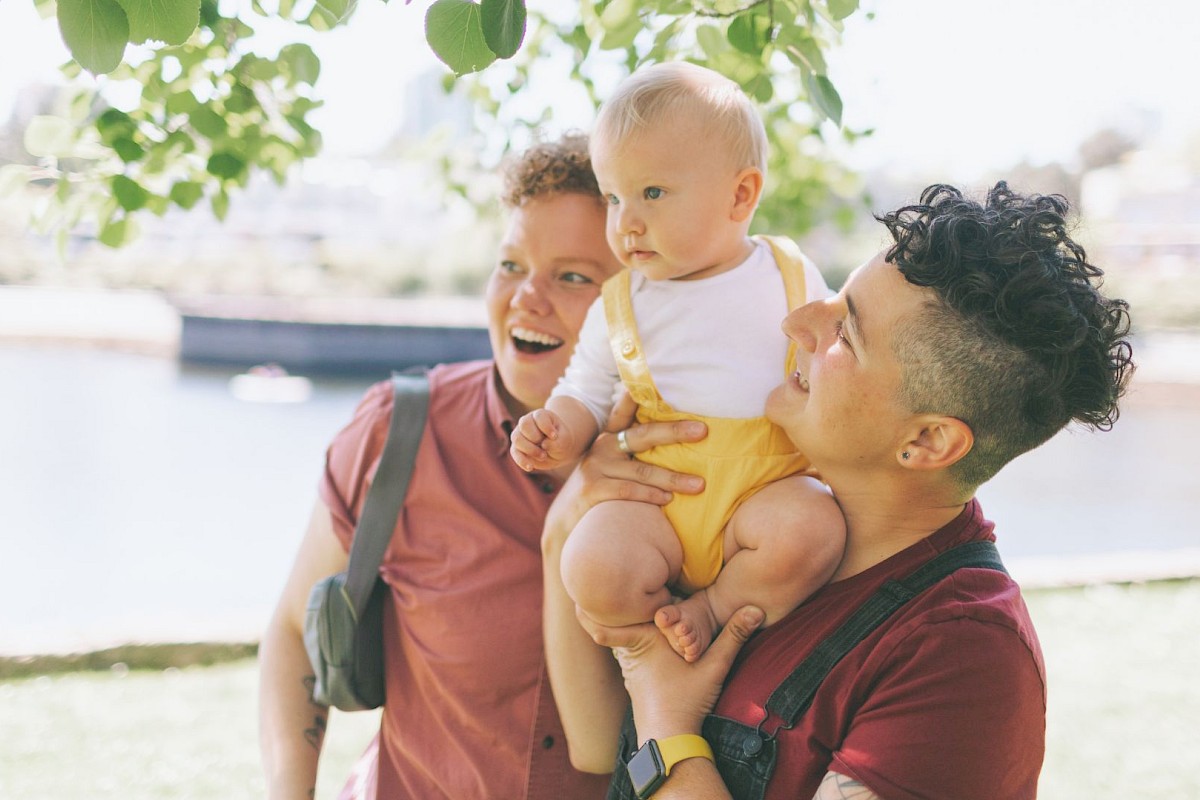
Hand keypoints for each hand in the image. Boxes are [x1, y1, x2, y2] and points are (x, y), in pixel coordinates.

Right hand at [510, 408, 572, 470]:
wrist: (557, 451)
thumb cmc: (561, 441)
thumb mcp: (564, 440)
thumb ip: (556, 442)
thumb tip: (543, 445)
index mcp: (541, 415)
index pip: (539, 416)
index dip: (546, 427)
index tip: (554, 436)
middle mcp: (528, 422)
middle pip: (524, 425)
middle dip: (535, 438)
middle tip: (546, 447)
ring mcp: (520, 434)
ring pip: (517, 438)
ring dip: (530, 450)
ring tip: (543, 456)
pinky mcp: (517, 448)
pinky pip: (514, 453)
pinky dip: (521, 460)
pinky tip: (530, 467)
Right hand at [542, 393, 707, 545]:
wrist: (565, 523)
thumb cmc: (598, 492)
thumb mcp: (610, 466)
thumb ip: (632, 455)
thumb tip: (673, 444)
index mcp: (609, 438)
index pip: (625, 411)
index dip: (638, 394)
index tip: (653, 376)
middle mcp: (602, 448)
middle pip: (644, 435)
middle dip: (675, 431)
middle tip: (703, 430)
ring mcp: (596, 468)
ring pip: (642, 470)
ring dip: (674, 478)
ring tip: (699, 484)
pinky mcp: (592, 490)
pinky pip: (628, 490)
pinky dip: (651, 494)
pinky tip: (669, 500)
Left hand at [583, 605, 764, 739]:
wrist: (671, 737)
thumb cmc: (687, 700)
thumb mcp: (714, 666)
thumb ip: (734, 635)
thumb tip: (756, 609)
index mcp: (644, 639)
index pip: (604, 624)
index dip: (588, 610)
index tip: (577, 596)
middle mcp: (631, 650)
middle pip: (603, 627)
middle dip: (597, 610)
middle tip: (587, 591)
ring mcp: (629, 666)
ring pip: (613, 640)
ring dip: (608, 625)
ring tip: (600, 605)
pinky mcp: (634, 678)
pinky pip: (621, 652)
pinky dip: (619, 640)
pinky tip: (626, 632)